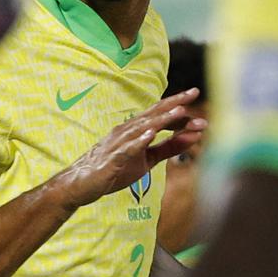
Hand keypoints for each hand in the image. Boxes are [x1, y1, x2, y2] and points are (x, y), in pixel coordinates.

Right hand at [59, 88, 206, 208]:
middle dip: (174, 104)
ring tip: (179, 111)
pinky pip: (126, 149)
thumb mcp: (148, 159)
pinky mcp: (111, 160)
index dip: (177, 104)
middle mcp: (126, 131)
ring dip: (161, 119)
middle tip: (194, 93)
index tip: (196, 93)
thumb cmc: (115, 169)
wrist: (82, 183)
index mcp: (135, 129)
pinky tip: (150, 135)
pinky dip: (138, 141)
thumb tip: (195, 136)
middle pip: (153, 114)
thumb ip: (170, 147)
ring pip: (142, 128)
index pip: (158, 112)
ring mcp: (117, 144)